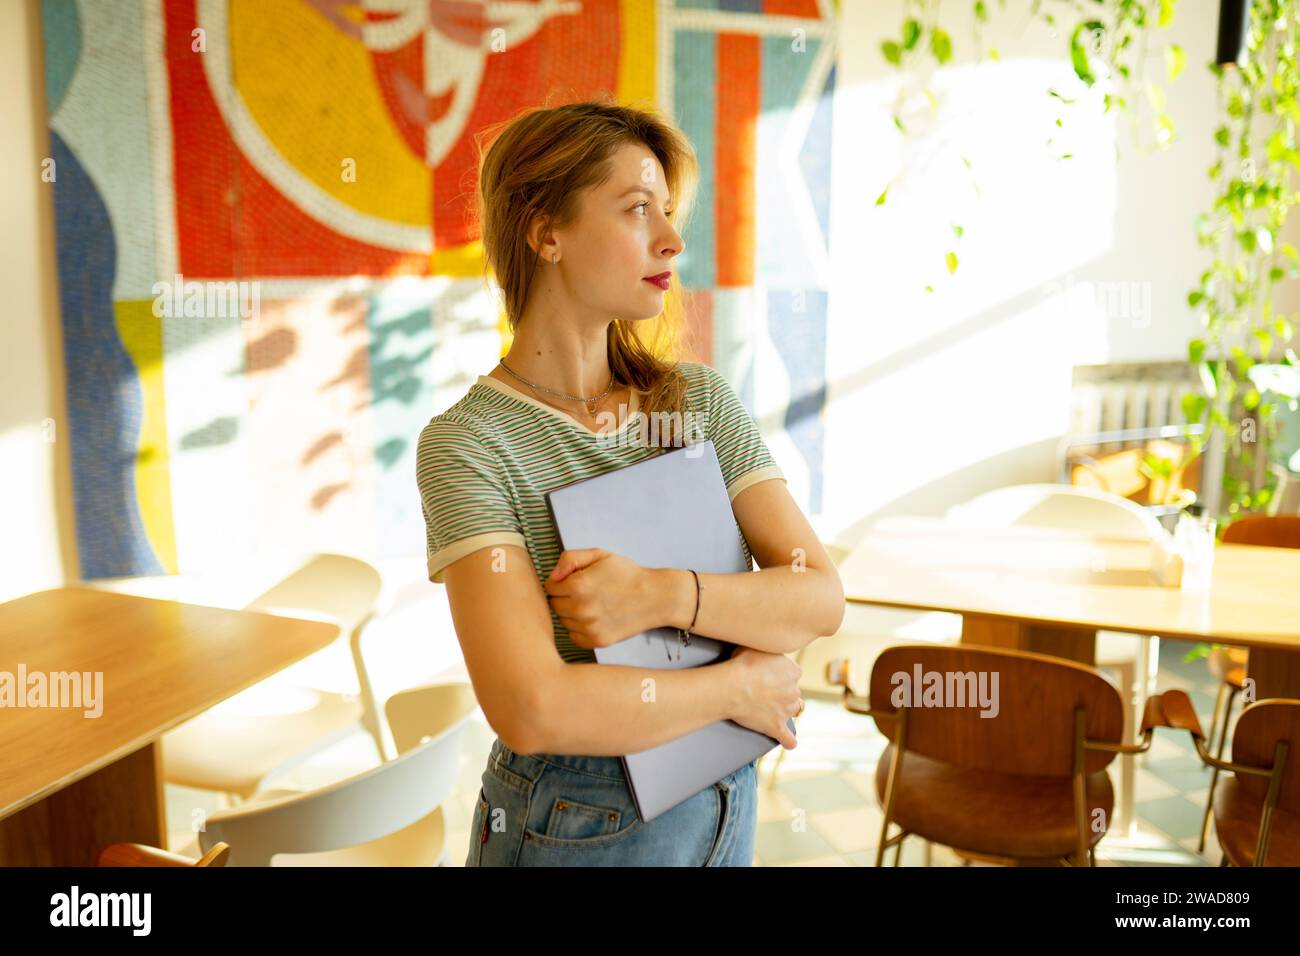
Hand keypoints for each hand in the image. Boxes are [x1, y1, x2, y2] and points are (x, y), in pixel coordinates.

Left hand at [544, 548, 661, 649]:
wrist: (655, 597)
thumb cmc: (627, 574)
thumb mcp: (600, 555)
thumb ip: (571, 559)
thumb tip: (552, 576)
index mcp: (579, 585)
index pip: (549, 587)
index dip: (560, 582)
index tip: (574, 580)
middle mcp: (581, 609)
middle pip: (554, 605)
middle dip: (565, 597)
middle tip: (585, 592)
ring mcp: (589, 627)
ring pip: (564, 621)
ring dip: (572, 613)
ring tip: (593, 604)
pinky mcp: (597, 641)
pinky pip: (574, 636)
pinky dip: (580, 629)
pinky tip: (595, 618)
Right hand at [724, 646, 801, 749]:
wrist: (732, 686)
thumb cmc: (741, 664)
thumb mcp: (756, 646)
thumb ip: (766, 649)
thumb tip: (765, 646)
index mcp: (792, 670)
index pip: (793, 672)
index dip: (781, 674)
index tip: (769, 674)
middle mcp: (794, 690)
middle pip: (793, 691)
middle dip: (782, 692)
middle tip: (764, 691)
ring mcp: (786, 710)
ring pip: (794, 711)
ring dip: (786, 710)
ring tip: (773, 709)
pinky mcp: (776, 726)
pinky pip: (788, 738)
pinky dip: (788, 740)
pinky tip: (789, 742)